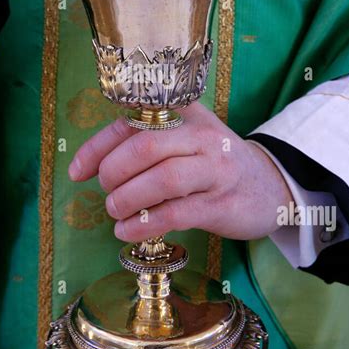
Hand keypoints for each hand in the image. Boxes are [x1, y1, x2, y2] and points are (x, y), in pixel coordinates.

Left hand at [69, 103, 291, 242]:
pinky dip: (144, 225)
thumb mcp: (188, 137)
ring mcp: (214, 171)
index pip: (131, 123)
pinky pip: (176, 213)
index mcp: (185, 116)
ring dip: (128, 199)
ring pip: (162, 179)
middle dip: (113, 172)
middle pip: (145, 146)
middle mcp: (201, 138)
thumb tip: (95, 162)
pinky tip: (128, 232)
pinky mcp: (221, 204)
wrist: (273, 185)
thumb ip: (148, 138)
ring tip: (115, 212)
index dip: (97, 148)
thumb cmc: (216, 162)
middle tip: (106, 192)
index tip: (76, 172)